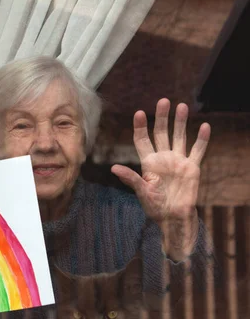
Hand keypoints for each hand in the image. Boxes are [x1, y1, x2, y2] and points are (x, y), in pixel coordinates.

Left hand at [111, 99, 209, 258]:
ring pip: (180, 136)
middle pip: (162, 133)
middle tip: (163, 101)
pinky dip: (202, 139)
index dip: (141, 127)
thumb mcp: (141, 192)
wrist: (173, 218)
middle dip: (162, 117)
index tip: (139, 113)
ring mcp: (178, 161)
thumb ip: (131, 178)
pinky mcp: (192, 167)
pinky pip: (197, 150)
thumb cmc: (155, 207)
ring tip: (182, 106)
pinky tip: (205, 126)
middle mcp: (163, 158)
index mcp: (149, 162)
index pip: (143, 140)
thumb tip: (114, 168)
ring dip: (181, 122)